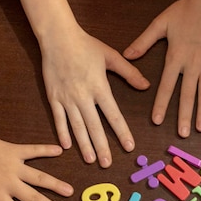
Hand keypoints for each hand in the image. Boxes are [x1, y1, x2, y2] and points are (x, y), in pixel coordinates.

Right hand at [41, 25, 149, 166]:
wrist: (57, 36)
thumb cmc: (85, 45)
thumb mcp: (111, 56)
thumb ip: (129, 73)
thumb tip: (146, 86)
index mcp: (99, 87)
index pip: (113, 115)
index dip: (122, 132)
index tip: (129, 147)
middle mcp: (83, 96)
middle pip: (94, 127)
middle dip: (102, 147)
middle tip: (107, 164)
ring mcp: (67, 98)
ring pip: (77, 127)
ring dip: (84, 145)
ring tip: (91, 160)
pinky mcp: (54, 97)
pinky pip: (59, 119)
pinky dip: (62, 133)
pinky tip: (67, 146)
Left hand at [123, 0, 200, 136]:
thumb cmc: (184, 10)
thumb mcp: (159, 23)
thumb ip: (143, 42)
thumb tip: (127, 54)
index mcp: (176, 57)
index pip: (166, 86)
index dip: (161, 104)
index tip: (157, 120)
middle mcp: (192, 64)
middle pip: (187, 94)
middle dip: (184, 115)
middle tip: (182, 134)